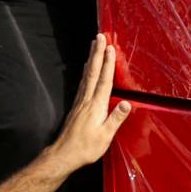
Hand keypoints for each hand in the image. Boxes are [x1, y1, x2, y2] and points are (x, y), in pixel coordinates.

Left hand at [39, 34, 130, 170]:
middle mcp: (87, 100)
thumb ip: (115, 119)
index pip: (104, 81)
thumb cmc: (85, 148)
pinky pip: (82, 83)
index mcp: (96, 106)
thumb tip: (126, 103)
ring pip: (86, 75)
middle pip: (93, 72)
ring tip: (93, 45)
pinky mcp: (76, 106)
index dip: (107, 64)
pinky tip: (85, 68)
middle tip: (99, 36)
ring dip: (91, 59)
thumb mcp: (105, 136)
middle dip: (97, 54)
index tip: (110, 48)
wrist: (63, 155)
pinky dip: (85, 72)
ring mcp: (80, 102)